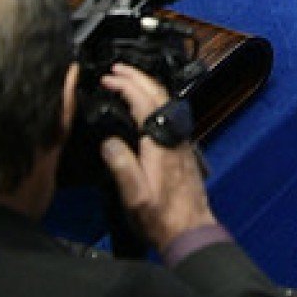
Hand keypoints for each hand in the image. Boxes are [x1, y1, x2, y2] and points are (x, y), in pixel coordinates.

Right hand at [95, 63, 218, 252]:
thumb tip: (108, 140)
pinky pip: (167, 112)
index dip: (125, 85)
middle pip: (158, 94)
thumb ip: (120, 165)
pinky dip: (152, 100)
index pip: (144, 101)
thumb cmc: (161, 215)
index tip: (108, 78)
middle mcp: (174, 135)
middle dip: (137, 77)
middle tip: (117, 69)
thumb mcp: (134, 193)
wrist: (189, 227)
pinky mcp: (181, 146)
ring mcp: (180, 139)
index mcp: (161, 141)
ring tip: (127, 80)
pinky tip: (144, 106)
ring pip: (165, 101)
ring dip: (146, 86)